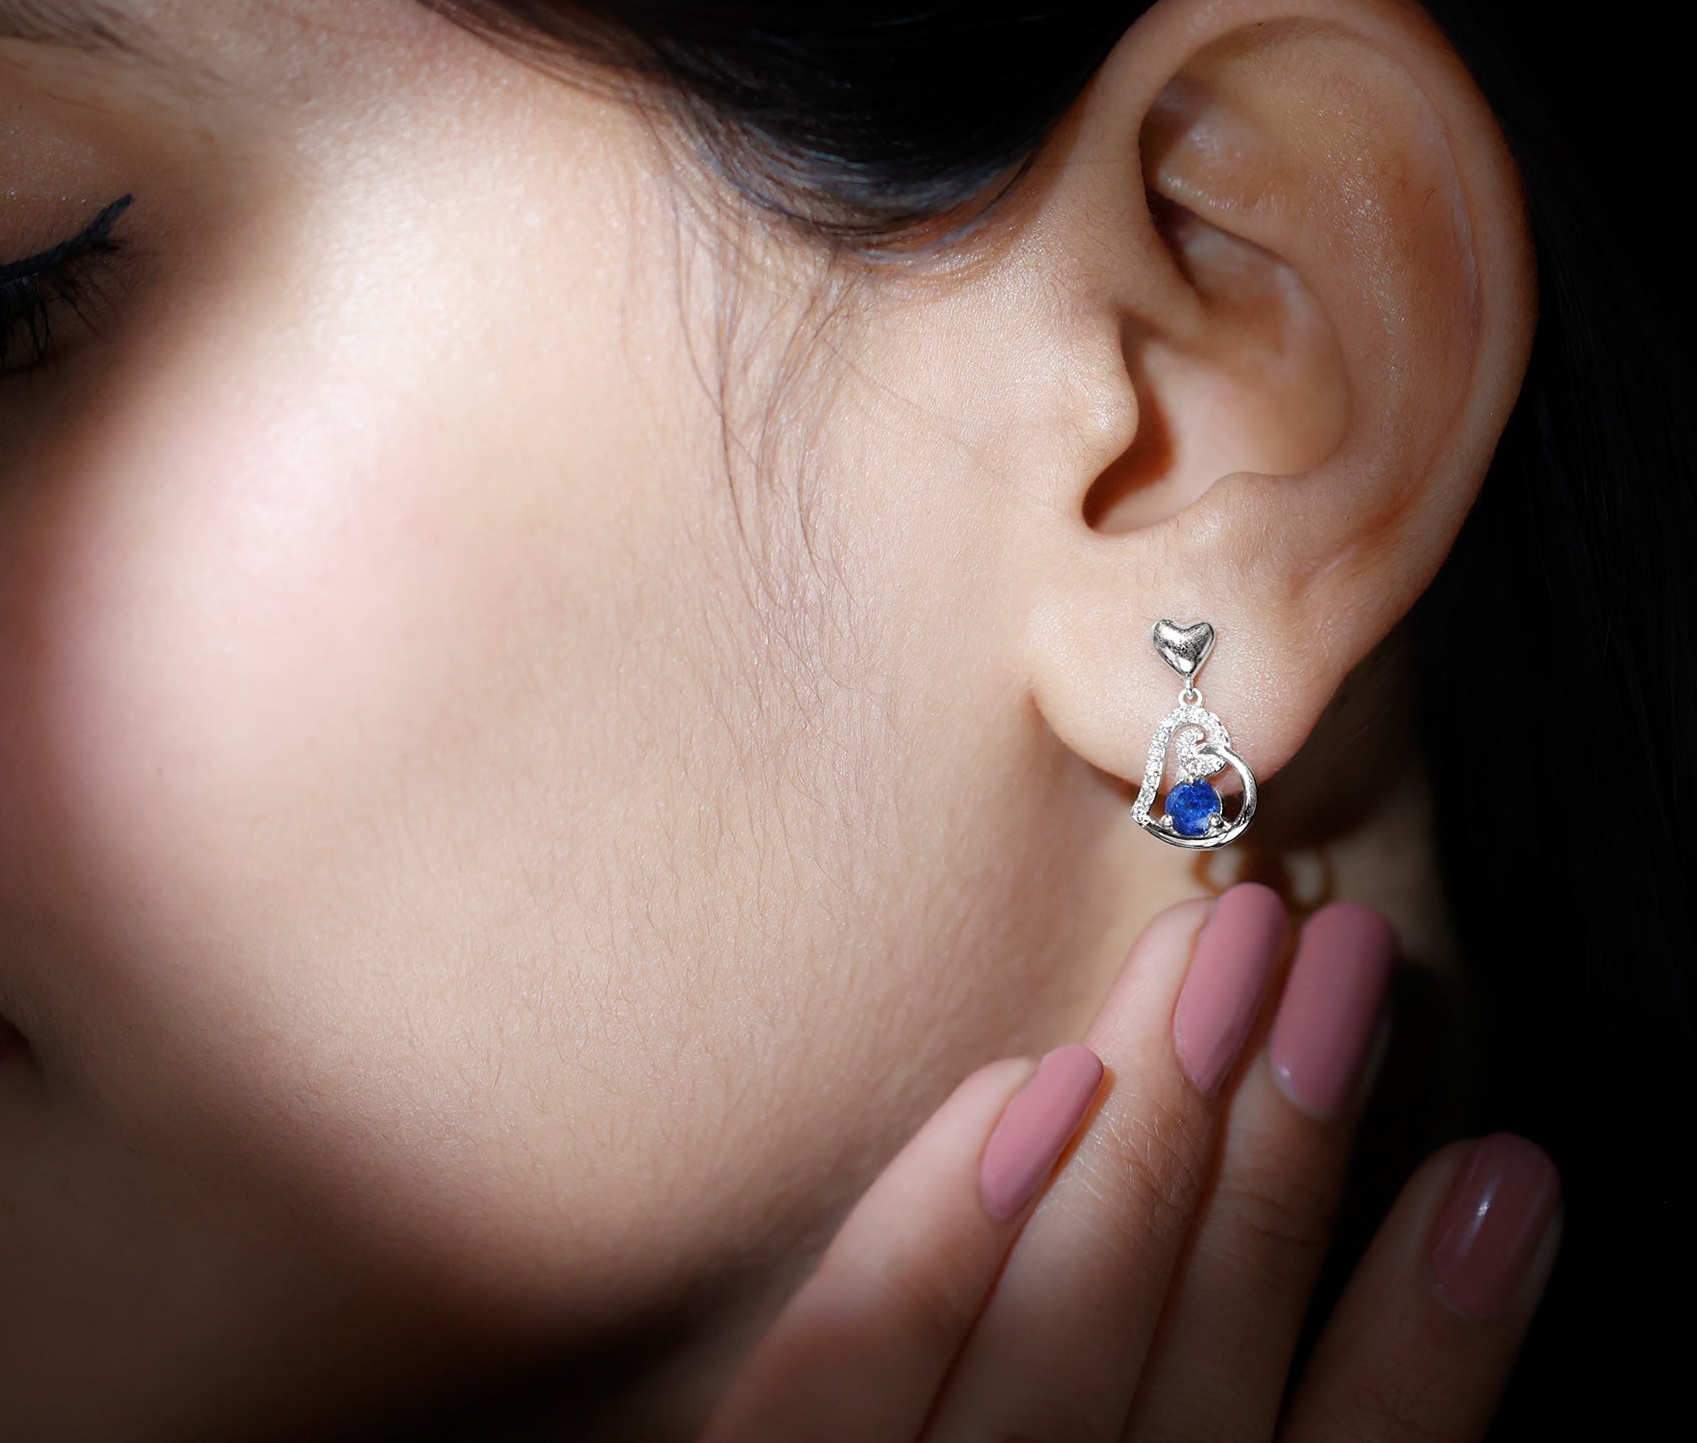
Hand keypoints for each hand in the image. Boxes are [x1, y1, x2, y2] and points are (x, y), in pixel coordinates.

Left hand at [704, 889, 1558, 1441]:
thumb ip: (1234, 1442)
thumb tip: (1371, 1334)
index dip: (1432, 1347)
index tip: (1508, 1170)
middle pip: (1193, 1372)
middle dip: (1285, 1152)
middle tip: (1354, 960)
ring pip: (1052, 1332)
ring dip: (1156, 1131)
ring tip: (1241, 957)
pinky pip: (843, 1367)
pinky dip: (941, 1226)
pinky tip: (1031, 1079)